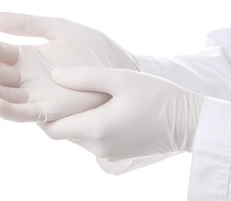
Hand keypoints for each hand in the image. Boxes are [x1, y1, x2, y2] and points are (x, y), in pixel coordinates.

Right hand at [0, 12, 138, 121]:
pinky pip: (26, 114)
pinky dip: (8, 111)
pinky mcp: (51, 110)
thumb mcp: (60, 29)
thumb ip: (28, 24)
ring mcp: (38, 96)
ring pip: (5, 96)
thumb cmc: (94, 48)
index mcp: (29, 58)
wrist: (119, 67)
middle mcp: (29, 79)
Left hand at [40, 66, 203, 160]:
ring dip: (75, 118)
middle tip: (60, 89)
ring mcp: (108, 152)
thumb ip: (84, 77)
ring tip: (82, 96)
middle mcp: (98, 146)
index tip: (42, 93)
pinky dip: (89, 125)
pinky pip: (93, 139)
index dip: (42, 112)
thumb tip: (55, 76)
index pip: (52, 127)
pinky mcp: (117, 153)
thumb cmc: (158, 96)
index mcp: (96, 127)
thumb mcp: (120, 78)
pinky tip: (101, 107)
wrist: (188, 121)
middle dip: (58, 114)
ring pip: (78, 135)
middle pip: (64, 132)